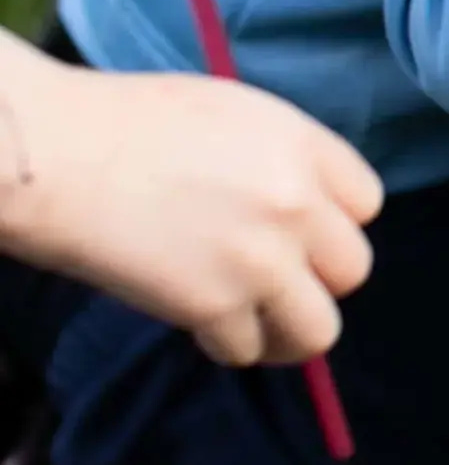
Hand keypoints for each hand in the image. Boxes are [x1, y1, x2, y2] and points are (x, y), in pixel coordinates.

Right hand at [0, 37, 380, 365]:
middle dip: (317, 280)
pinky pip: (248, 349)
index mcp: (304, 146)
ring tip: (255, 323)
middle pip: (353, 269)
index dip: (335, 224)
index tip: (304, 234)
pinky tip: (200, 323)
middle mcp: (298, 203)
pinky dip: (227, 344)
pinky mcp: (215, 306)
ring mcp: (262, 259)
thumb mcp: (236, 115)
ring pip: (319, 329)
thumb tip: (303, 208)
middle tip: (276, 281)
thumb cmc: (132, 122)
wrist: (65, 155)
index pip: (367, 203)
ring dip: (288, 332)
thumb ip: (282, 161)